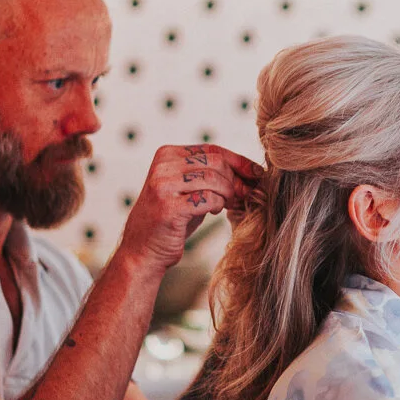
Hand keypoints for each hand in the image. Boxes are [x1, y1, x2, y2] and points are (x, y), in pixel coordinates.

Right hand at [119, 144, 262, 274]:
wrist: (143, 249)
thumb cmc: (172, 218)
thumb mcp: (189, 188)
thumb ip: (212, 174)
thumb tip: (252, 170)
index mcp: (167, 154)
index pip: (212, 149)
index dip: (239, 162)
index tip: (256, 174)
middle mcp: (163, 166)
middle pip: (216, 163)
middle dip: (236, 179)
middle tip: (244, 194)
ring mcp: (164, 186)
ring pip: (214, 179)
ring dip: (228, 194)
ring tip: (228, 204)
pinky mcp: (170, 207)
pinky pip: (209, 199)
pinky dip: (218, 205)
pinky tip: (213, 211)